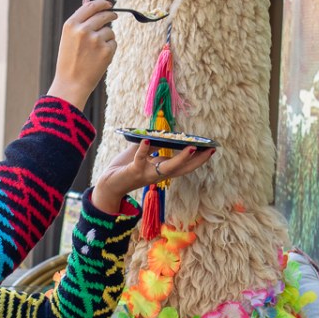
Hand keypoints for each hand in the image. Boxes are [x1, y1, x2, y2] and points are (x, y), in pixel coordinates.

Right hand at [46, 0, 116, 110]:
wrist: (71, 84)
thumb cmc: (69, 60)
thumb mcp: (69, 37)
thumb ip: (80, 19)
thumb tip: (87, 0)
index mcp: (71, 25)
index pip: (91, 6)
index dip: (102, 3)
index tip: (108, 5)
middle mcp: (83, 30)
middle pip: (104, 15)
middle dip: (111, 15)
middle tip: (113, 17)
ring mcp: (95, 40)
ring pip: (110, 31)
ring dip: (107, 37)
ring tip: (95, 51)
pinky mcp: (106, 51)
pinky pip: (113, 43)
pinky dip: (109, 49)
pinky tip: (99, 58)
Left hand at [91, 142, 214, 214]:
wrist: (107, 183)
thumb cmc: (124, 167)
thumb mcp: (141, 153)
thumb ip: (153, 145)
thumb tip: (163, 134)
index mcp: (161, 170)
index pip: (184, 166)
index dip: (198, 159)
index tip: (211, 149)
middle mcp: (157, 174)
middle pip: (182, 169)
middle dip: (197, 160)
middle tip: (210, 150)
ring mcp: (147, 174)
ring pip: (167, 168)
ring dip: (179, 159)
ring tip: (191, 148)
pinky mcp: (134, 171)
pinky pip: (140, 160)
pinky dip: (144, 151)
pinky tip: (147, 141)